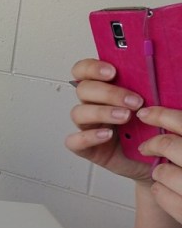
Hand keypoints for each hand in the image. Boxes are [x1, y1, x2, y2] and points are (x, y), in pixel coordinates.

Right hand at [65, 58, 150, 180]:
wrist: (153, 159)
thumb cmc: (151, 130)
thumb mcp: (151, 104)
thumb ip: (145, 88)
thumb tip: (152, 72)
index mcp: (104, 89)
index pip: (84, 71)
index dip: (92, 68)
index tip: (112, 72)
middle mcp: (92, 105)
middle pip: (83, 89)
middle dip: (108, 93)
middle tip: (134, 101)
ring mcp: (87, 126)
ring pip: (78, 112)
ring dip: (102, 112)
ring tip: (125, 118)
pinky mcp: (86, 147)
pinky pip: (75, 140)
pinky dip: (89, 136)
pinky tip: (107, 135)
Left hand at [138, 107, 181, 223]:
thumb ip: (179, 133)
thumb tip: (162, 116)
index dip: (162, 115)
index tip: (144, 113)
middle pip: (169, 144)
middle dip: (154, 144)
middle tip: (145, 146)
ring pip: (161, 172)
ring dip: (159, 171)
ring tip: (165, 172)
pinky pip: (159, 193)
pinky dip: (159, 191)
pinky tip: (167, 189)